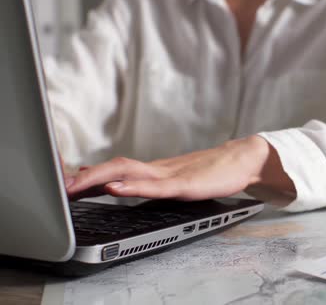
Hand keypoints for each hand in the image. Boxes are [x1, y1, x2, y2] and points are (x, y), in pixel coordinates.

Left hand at [66, 135, 294, 200]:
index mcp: (156, 170)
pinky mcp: (186, 184)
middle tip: (60, 186)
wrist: (243, 159)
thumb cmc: (214, 171)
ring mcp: (172, 175)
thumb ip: (155, 181)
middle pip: (116, 166)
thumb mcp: (179, 179)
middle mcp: (159, 169)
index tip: (63, 182)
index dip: (89, 174)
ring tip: (75, 185)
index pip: (116, 168)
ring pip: (130, 172)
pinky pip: (155, 186)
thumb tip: (128, 184)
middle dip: (85, 177)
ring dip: (100, 178)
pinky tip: (117, 188)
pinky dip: (133, 187)